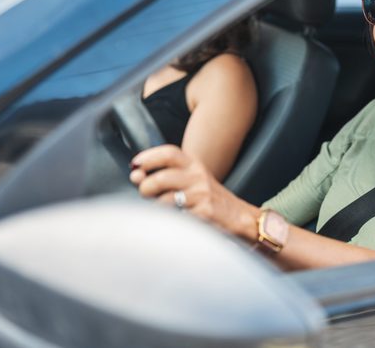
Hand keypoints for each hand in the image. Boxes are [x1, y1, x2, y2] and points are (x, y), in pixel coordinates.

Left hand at [129, 145, 258, 239]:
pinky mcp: (204, 213)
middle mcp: (199, 176)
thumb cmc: (210, 199)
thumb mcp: (193, 179)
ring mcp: (202, 195)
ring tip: (158, 210)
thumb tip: (136, 175)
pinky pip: (177, 217)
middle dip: (146, 187)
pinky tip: (172, 221)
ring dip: (155, 207)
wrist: (239, 217)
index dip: (149, 157)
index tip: (135, 165)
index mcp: (194, 164)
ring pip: (166, 200)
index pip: (169, 153)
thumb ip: (166, 176)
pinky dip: (169, 221)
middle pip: (163, 177)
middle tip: (144, 193)